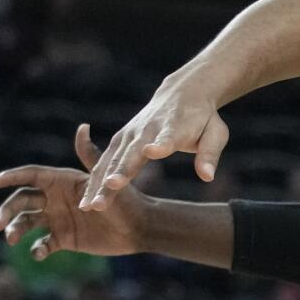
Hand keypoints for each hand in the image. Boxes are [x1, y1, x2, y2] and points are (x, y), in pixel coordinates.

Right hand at [0, 125, 148, 260]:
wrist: (141, 228)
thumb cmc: (127, 200)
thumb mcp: (104, 179)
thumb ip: (89, 155)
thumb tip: (82, 126)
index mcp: (63, 182)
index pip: (30, 176)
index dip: (10, 177)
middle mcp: (56, 199)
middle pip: (21, 201)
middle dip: (6, 210)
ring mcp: (58, 219)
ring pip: (26, 223)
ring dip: (15, 230)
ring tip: (12, 240)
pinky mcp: (64, 239)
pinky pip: (42, 244)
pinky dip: (36, 249)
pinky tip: (39, 253)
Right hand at [79, 77, 227, 211]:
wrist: (182, 93)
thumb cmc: (202, 119)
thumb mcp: (216, 133)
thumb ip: (210, 154)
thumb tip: (207, 177)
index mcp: (173, 127)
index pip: (166, 138)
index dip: (160, 145)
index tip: (152, 151)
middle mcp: (147, 130)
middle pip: (133, 153)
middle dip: (121, 170)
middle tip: (111, 187)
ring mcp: (130, 134)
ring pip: (112, 160)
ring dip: (100, 182)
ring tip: (91, 205)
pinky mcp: (119, 140)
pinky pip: (103, 162)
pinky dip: (94, 181)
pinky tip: (84, 203)